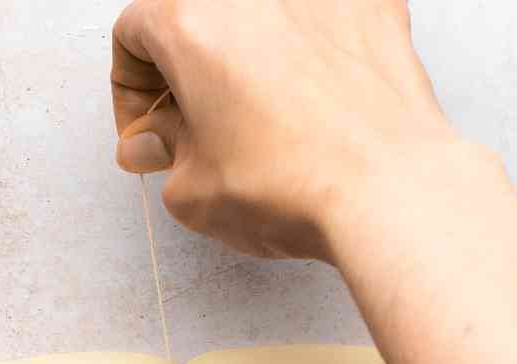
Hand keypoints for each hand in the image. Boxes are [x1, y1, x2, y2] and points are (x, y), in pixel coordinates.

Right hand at [111, 0, 451, 260]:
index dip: (131, 94)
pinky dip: (314, 51)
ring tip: (265, 119)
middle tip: (200, 127)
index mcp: (191, 20)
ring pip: (262, 18)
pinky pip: (325, 19)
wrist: (386, 190)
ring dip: (251, 58)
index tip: (151, 132)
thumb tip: (156, 143)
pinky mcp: (368, 4)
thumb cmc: (293, 186)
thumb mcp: (195, 192)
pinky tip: (319, 100)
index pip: (134, 35)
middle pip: (198, 18)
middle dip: (189, 73)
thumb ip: (164, 155)